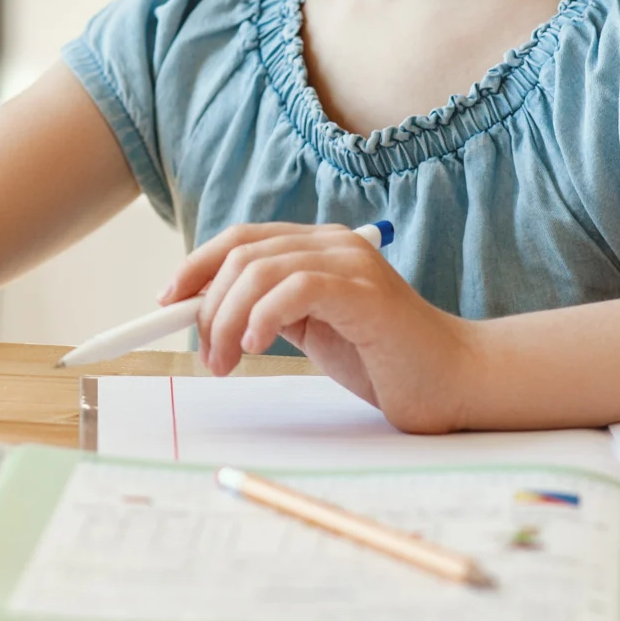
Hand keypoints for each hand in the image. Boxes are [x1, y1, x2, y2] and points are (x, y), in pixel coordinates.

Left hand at [165, 222, 477, 432]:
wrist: (452, 381)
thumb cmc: (383, 360)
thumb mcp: (311, 330)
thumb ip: (268, 313)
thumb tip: (205, 315)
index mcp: (318, 247)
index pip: (242, 239)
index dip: (197, 266)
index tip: (166, 302)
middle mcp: (333, 243)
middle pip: (242, 253)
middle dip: (208, 305)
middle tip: (206, 356)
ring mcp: (351, 263)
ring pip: (260, 269)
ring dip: (227, 319)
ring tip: (225, 361)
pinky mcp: (365, 292)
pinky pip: (296, 288)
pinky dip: (263, 316)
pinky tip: (256, 347)